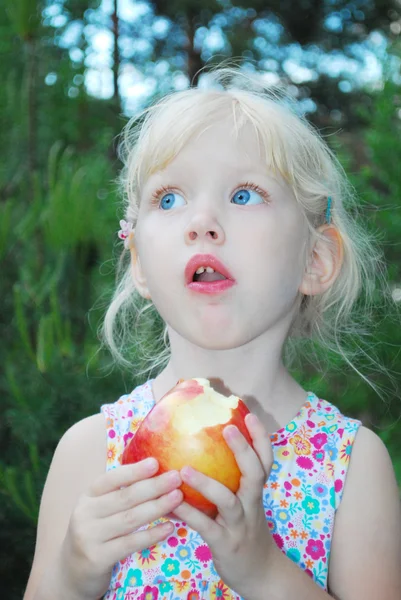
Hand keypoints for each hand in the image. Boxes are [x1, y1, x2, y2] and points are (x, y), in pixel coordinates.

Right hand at [59, 459, 182, 599]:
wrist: (72, 571)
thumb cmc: (95, 532)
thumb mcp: (99, 509)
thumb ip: (120, 493)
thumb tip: (155, 471)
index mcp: (88, 496)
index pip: (111, 479)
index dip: (134, 470)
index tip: (156, 462)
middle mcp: (85, 513)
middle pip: (125, 497)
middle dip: (154, 486)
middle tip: (176, 477)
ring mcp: (89, 536)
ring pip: (130, 519)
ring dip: (157, 507)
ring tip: (178, 497)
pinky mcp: (97, 558)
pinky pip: (130, 543)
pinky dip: (151, 535)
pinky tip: (169, 528)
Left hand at [172, 413, 273, 598]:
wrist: (260, 573)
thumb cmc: (245, 529)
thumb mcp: (245, 503)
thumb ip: (231, 480)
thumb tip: (203, 448)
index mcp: (255, 492)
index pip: (265, 461)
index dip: (260, 438)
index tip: (249, 414)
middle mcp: (252, 505)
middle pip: (255, 474)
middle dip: (244, 450)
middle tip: (228, 428)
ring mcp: (240, 525)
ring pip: (228, 501)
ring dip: (207, 483)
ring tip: (184, 469)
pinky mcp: (225, 544)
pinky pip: (206, 527)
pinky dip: (189, 513)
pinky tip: (171, 502)